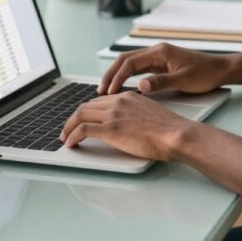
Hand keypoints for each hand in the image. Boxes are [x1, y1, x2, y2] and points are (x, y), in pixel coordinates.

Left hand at [60, 91, 197, 160]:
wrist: (176, 134)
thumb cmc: (170, 129)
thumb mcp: (150, 114)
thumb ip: (135, 115)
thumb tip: (129, 126)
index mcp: (128, 96)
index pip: (99, 101)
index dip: (88, 111)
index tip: (83, 120)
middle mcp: (118, 102)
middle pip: (86, 106)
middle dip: (74, 119)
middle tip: (69, 130)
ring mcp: (114, 114)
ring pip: (80, 115)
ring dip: (69, 127)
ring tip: (65, 138)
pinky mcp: (111, 129)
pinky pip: (83, 130)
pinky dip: (73, 136)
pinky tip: (71, 143)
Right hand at [98, 43, 233, 94]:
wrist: (221, 69)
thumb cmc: (205, 74)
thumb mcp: (183, 80)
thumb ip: (160, 82)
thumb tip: (139, 86)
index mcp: (160, 52)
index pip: (129, 62)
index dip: (116, 77)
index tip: (108, 92)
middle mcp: (157, 51)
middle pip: (125, 60)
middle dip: (111, 74)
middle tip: (100, 91)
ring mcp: (159, 57)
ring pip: (130, 64)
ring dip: (118, 75)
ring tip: (107, 91)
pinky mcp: (162, 64)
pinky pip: (139, 68)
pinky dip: (128, 77)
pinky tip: (123, 88)